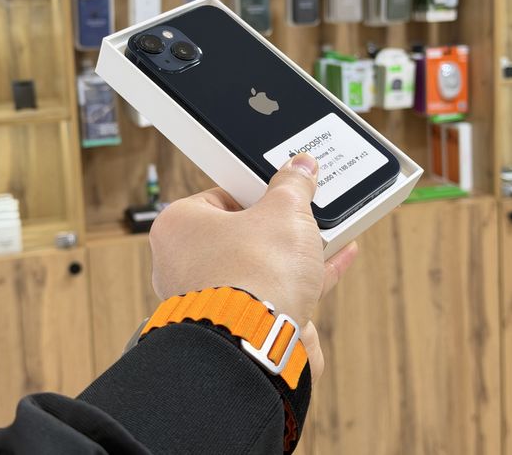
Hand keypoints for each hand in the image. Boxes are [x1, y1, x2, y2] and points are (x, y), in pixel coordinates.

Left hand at [150, 153, 357, 329]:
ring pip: (259, 264)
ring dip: (293, 252)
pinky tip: (333, 261)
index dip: (256, 190)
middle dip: (277, 225)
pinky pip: (272, 291)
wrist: (260, 343)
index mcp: (178, 226)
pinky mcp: (238, 322)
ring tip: (322, 234)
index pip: (221, 195)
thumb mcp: (284, 210)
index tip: (280, 189)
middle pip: (241, 231)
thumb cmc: (253, 274)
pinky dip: (302, 277)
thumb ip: (294, 185)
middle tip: (300, 212)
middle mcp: (184, 264)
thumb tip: (299, 168)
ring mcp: (211, 297)